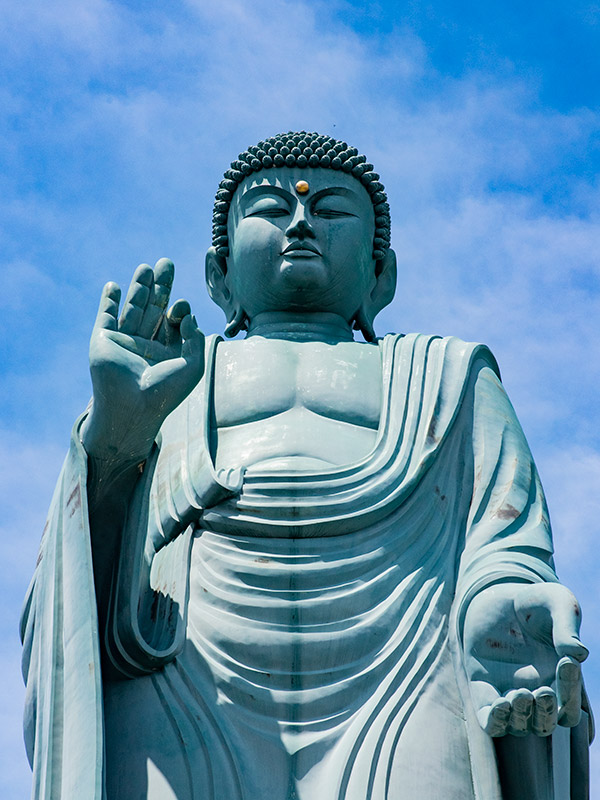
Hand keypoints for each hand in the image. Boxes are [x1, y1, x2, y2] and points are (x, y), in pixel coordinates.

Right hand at [81, 258, 204, 460]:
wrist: (134, 406)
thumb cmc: (165, 392)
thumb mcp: (193, 365)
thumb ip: (195, 337)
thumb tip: (188, 315)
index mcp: (168, 352)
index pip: (174, 321)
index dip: (179, 309)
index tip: (181, 307)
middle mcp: (146, 345)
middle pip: (154, 308)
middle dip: (160, 286)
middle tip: (166, 262)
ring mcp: (124, 342)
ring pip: (132, 308)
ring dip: (138, 288)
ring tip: (145, 267)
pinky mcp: (103, 341)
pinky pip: (105, 316)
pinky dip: (108, 301)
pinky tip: (113, 286)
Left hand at [464, 582, 587, 736]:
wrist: (498, 596)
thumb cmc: (535, 602)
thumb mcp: (556, 602)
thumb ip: (567, 626)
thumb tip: (577, 653)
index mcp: (559, 681)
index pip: (570, 707)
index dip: (571, 691)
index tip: (566, 662)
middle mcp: (536, 691)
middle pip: (545, 725)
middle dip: (546, 715)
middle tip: (543, 691)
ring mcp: (509, 691)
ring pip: (519, 726)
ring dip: (522, 718)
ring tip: (521, 693)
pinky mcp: (483, 687)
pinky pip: (489, 720)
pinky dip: (495, 721)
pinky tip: (500, 704)